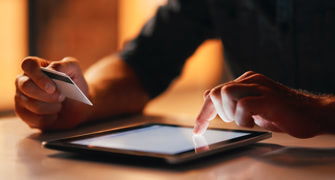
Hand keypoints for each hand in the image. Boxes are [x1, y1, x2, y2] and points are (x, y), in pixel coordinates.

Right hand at [15, 56, 90, 130]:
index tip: (52, 88)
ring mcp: (21, 97)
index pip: (28, 65)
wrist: (78, 105)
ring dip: (51, 107)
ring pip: (31, 104)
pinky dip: (48, 119)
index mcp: (35, 66)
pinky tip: (55, 115)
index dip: (39, 76)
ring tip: (60, 105)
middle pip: (26, 86)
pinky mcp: (23, 113)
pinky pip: (32, 119)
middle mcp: (23, 80)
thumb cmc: (74, 85)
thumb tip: (52, 69)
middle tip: (62, 98)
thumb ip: (66, 65)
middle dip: (47, 95)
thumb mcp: (76, 71)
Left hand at [194, 71, 326, 137]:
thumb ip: (233, 102)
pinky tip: (255, 121)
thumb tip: (209, 96)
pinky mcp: (268, 98)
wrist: (313, 114)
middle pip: (216, 91)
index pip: (215, 92)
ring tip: (245, 120)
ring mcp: (260, 87)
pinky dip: (243, 119)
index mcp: (246, 81)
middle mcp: (251, 80)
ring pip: (226, 93)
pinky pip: (243, 105)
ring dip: (230, 113)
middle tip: (233, 120)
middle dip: (216, 113)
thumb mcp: (252, 108)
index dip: (204, 112)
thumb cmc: (282, 113)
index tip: (198, 128)